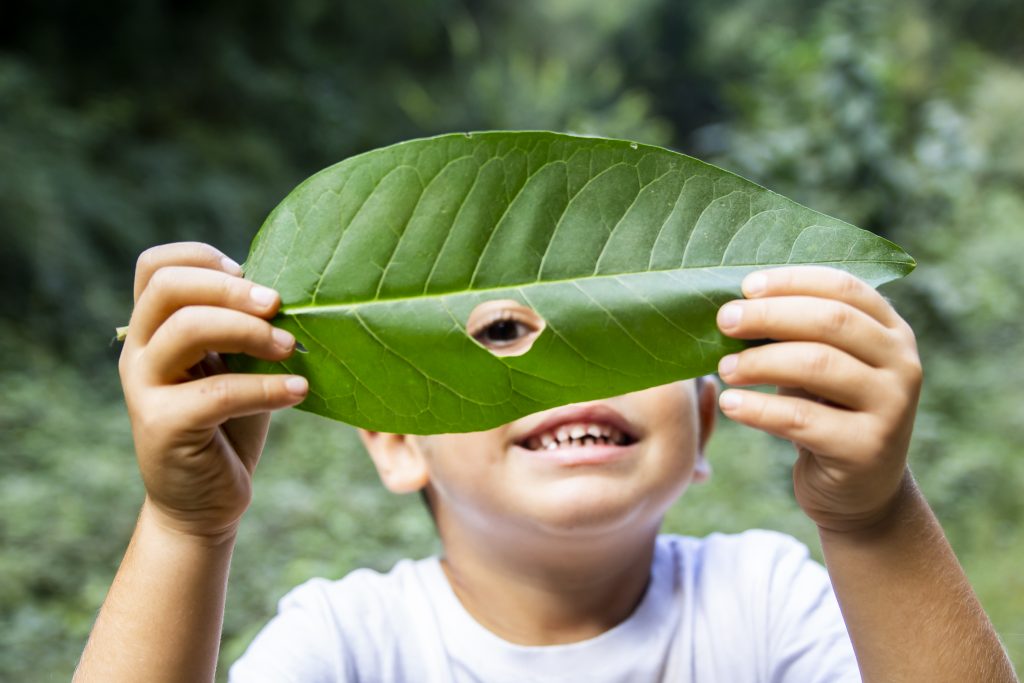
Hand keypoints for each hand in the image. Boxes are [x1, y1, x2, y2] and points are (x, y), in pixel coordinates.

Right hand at [118, 242, 307, 539]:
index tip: (249, 273)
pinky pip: (217, 392)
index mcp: (154, 330)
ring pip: (187, 328)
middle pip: (169, 287)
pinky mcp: (162, 426)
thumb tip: (290, 293)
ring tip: (291, 348)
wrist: (205, 503)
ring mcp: (144, 389)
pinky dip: (266, 388)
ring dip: (250, 331)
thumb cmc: (229, 426)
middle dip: (231, 288)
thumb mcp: (236, 367)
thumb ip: (244, 329)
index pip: (155, 266)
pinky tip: (299, 392)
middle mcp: (139, 353)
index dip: (202, 257)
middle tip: (278, 305)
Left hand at [715, 266, 922, 532]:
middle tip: (724, 320)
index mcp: (891, 331)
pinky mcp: (867, 449)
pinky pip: (802, 419)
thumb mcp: (820, 366)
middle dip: (770, 315)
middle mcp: (902, 364)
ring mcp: (891, 407)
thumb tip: (733, 306)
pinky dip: (758, 409)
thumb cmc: (828, 412)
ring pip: (817, 365)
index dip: (793, 281)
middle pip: (831, 321)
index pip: (844, 287)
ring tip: (723, 369)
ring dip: (760, 361)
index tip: (746, 286)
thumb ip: (796, 334)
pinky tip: (730, 404)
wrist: (859, 491)